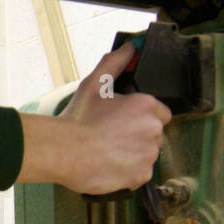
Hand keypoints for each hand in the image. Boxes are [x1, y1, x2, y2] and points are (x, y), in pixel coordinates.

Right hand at [62, 43, 170, 191]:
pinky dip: (129, 172)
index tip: (125, 122)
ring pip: (146, 154)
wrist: (64, 152)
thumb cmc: (78, 120)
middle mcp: (152, 129)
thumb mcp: (94, 84)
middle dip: (137, 136)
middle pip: (153, 134)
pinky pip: (141, 174)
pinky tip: (111, 165)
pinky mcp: (142, 175)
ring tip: (108, 152)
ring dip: (133, 154)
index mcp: (145, 105)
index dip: (141, 117)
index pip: (159, 112)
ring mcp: (148, 154)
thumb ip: (115, 63)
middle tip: (112, 137)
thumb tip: (130, 48)